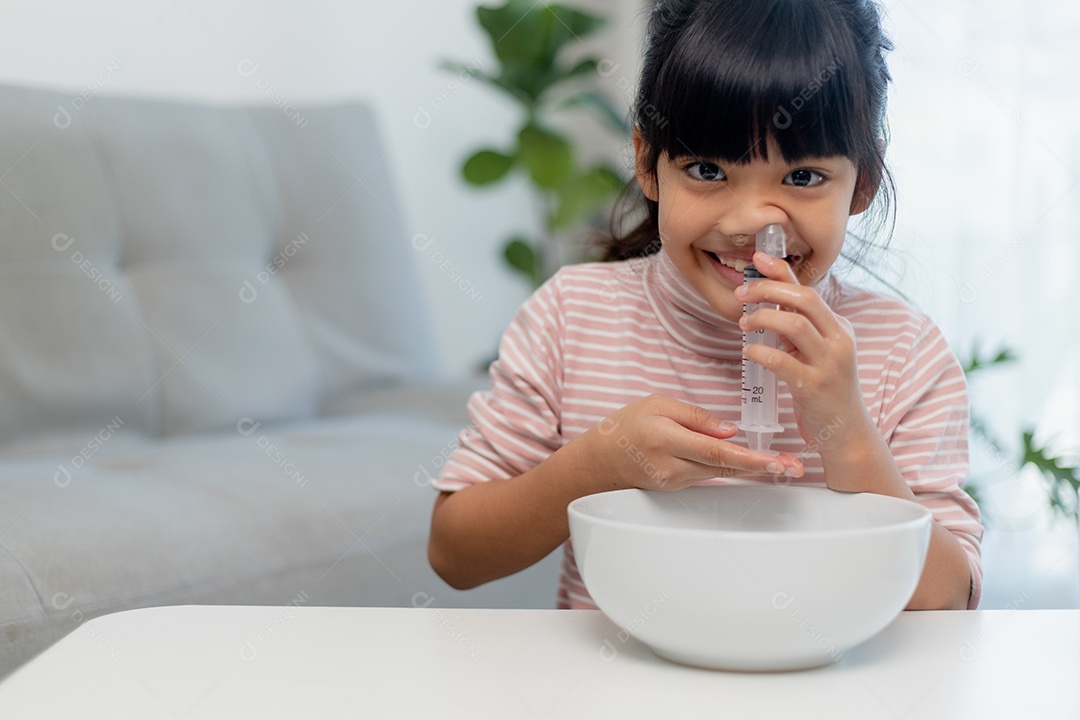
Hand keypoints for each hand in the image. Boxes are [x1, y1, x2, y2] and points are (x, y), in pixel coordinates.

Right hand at [577, 394, 803, 491]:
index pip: (715, 452)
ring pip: (722, 472)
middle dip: (763, 467)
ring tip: (788, 465)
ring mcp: (676, 481)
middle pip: (725, 467)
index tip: (775, 461)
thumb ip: (696, 417)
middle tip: (796, 467)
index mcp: (666, 440)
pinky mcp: (679, 487)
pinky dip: (735, 468)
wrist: (600, 460)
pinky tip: (758, 464)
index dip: (748, 458)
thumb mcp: (658, 405)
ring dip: (755, 469)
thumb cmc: (627, 426)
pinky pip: (711, 474)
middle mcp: (672, 466)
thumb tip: (730, 432)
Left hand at [734, 252, 874, 456]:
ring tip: (744, 324)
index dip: (782, 271)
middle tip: (741, 294)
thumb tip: (767, 303)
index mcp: (838, 327)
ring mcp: (829, 363)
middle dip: (768, 289)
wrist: (846, 432)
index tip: (757, 259)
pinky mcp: (815, 386)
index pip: (808, 290)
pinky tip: (748, 352)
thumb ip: (797, 329)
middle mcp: (839, 340)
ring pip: (795, 324)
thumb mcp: (816, 353)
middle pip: (804, 298)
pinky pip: (783, 361)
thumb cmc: (825, 391)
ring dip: (763, 318)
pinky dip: (760, 352)